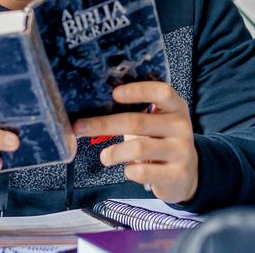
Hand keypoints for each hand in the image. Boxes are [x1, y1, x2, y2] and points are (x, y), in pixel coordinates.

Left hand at [73, 82, 197, 203]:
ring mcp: (182, 151)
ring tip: (104, 157)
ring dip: (114, 152)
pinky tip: (126, 169)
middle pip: (138, 122)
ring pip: (139, 147)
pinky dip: (129, 171)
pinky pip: (144, 172)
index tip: (113, 93)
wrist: (186, 174)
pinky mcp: (177, 175)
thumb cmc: (159, 138)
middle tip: (79, 127)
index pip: (160, 92)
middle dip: (104, 124)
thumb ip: (135, 110)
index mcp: (175, 106)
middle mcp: (181, 126)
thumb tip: (93, 102)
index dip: (137, 90)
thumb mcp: (155, 120)